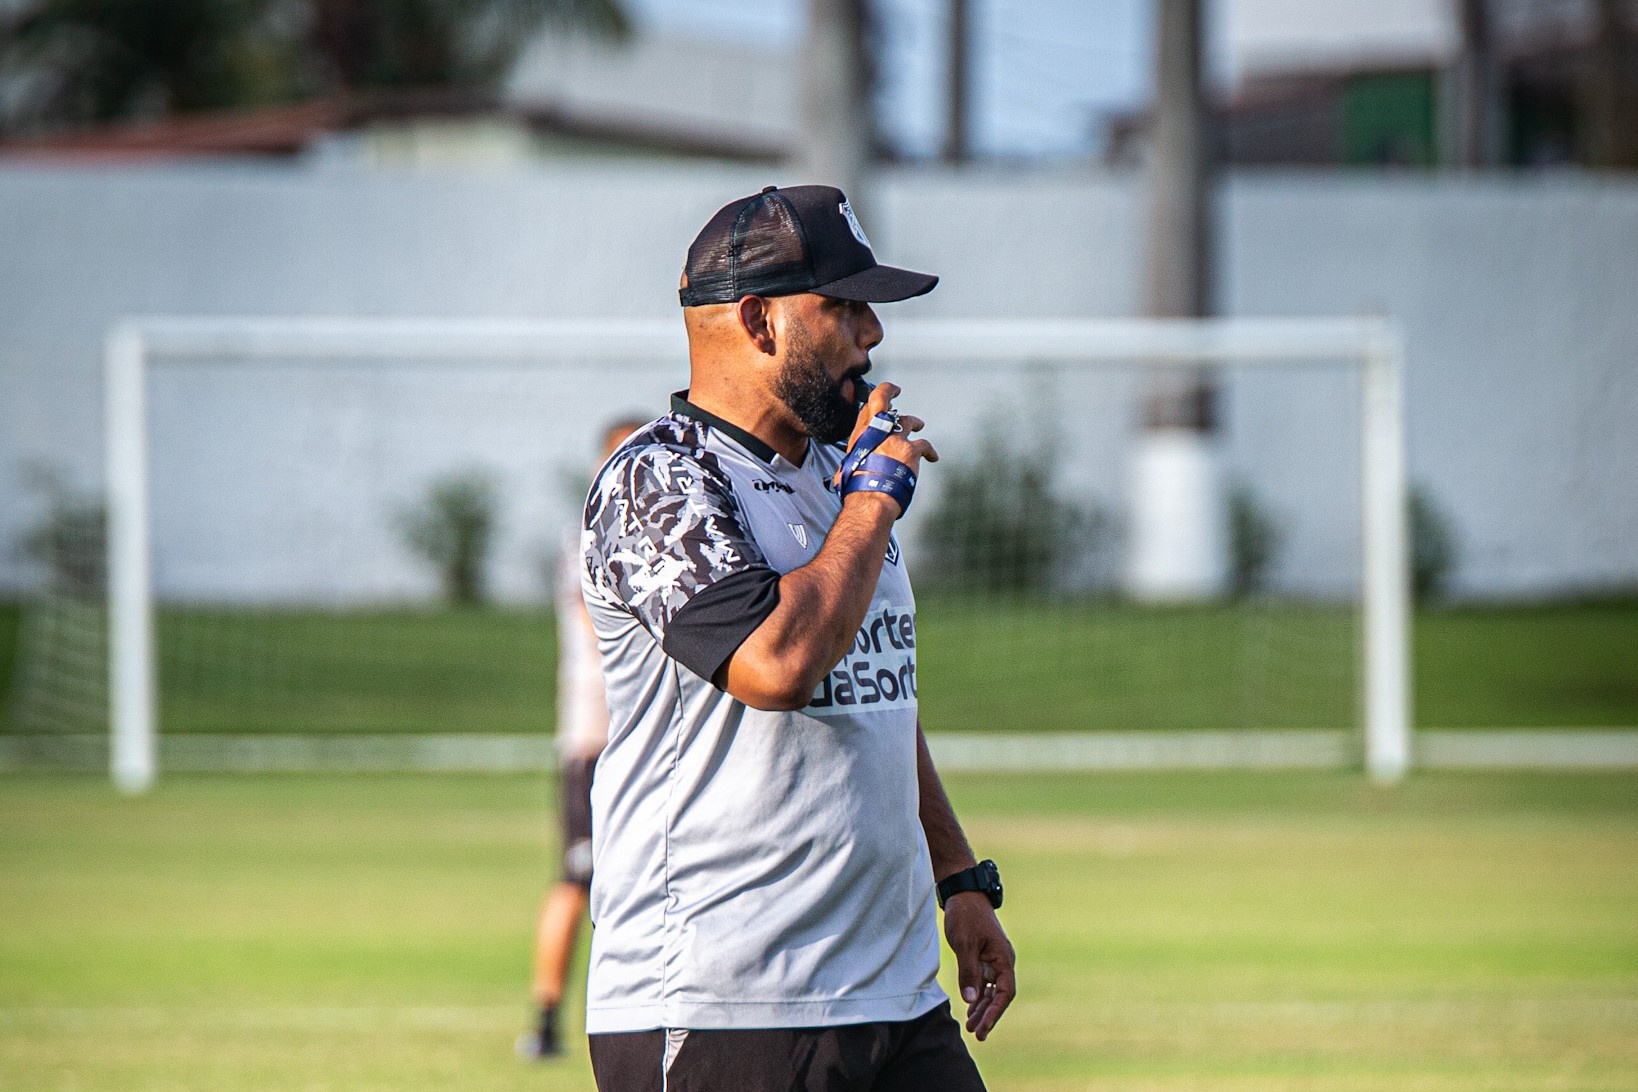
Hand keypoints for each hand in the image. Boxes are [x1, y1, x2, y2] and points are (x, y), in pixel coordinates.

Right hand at [834, 381, 938, 490]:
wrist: (870, 497)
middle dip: (889, 392)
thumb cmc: (857, 488)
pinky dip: (929, 451)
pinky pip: (924, 445)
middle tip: (895, 391)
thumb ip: (856, 459)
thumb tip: (849, 470)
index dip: (876, 399)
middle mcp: (876, 432)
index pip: (867, 408)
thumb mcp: (848, 467)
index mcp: (860, 436)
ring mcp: (895, 439)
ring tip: (919, 425)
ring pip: (907, 421)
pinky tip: (932, 457)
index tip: (882, 396)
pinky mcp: (910, 450)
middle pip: (883, 402)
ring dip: (914, 422)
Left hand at [943, 892, 1015, 1040]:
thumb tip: (970, 999)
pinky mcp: (983, 957)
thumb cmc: (965, 915)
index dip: (995, 1012)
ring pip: (991, 990)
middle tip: (976, 1034)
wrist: (963, 893)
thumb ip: (968, 972)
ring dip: (982, 1007)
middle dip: (988, 1015)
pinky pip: (983, 981)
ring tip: (971, 1026)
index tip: (984, 1027)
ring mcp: (993, 959)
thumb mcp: (964, 944)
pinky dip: (977, 995)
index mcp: (1003, 958)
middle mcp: (1002, 961)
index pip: (1005, 992)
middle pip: (999, 995)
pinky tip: (970, 1008)